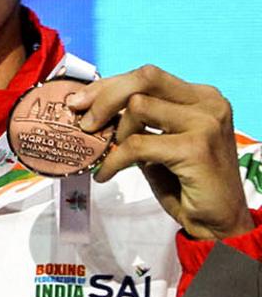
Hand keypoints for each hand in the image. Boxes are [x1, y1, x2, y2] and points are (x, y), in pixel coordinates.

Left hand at [79, 67, 254, 240]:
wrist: (217, 221)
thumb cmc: (185, 181)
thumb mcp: (159, 141)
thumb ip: (137, 120)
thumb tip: (88, 105)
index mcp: (201, 97)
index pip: (148, 76)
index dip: (109, 86)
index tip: (80, 102)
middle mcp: (208, 104)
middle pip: (144, 79)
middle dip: (105, 97)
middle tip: (85, 123)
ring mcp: (205, 123)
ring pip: (138, 107)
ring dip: (118, 133)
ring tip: (117, 155)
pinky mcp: (196, 148)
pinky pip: (137, 145)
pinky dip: (115, 160)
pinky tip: (106, 174)